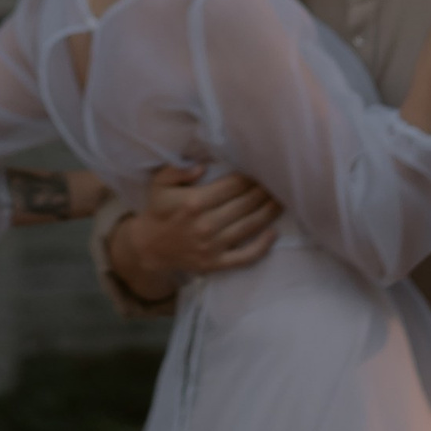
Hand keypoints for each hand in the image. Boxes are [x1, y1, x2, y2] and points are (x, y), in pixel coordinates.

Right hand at [111, 163, 282, 292]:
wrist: (149, 247)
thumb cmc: (158, 211)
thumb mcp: (160, 183)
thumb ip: (178, 170)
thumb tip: (202, 166)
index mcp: (194, 202)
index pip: (233, 186)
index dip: (251, 177)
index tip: (262, 170)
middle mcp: (206, 224)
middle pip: (246, 204)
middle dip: (264, 191)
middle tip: (278, 182)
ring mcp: (212, 246)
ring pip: (250, 226)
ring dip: (269, 212)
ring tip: (281, 201)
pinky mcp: (216, 264)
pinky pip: (245, 257)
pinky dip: (263, 246)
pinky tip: (274, 234)